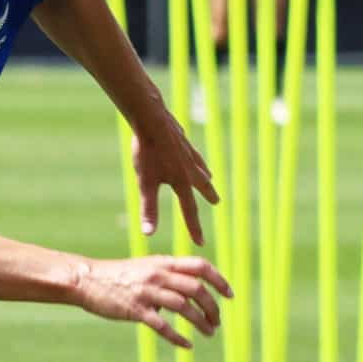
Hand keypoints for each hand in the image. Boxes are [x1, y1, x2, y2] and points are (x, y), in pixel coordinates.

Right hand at [72, 254, 233, 347]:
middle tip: (217, 321)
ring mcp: (147, 292)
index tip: (230, 295)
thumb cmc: (118, 275)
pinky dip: (178, 337)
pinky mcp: (136, 309)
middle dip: (212, 306)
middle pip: (197, 288)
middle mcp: (159, 275)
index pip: (200, 266)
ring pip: (184, 306)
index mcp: (163, 263)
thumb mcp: (146, 267)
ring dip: (200, 322)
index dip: (219, 280)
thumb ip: (168, 275)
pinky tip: (188, 346)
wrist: (88, 280)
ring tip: (209, 332)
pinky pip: (162, 325)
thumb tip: (186, 294)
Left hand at [130, 111, 218, 246]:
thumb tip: (148, 234)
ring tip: (209, 178)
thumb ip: (149, 209)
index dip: (194, 229)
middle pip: (202, 186)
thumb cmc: (147, 152)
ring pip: (200, 167)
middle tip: (217, 202)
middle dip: (208, 195)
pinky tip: (191, 154)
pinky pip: (192, 152)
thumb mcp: (145, 183)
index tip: (200, 243)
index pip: (189, 211)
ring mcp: (187, 152)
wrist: (151, 119)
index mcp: (181, 182)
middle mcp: (189, 169)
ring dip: (205, 175)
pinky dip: (195, 157)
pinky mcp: (181, 139)